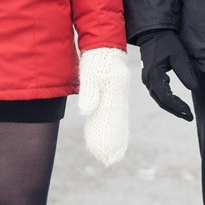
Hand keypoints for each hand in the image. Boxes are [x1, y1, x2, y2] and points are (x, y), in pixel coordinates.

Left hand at [78, 48, 129, 166]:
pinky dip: (106, 125)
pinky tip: (100, 134)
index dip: (115, 138)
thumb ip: (89, 92)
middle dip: (114, 143)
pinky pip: (110, 114)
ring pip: (114, 120)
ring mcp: (115, 96)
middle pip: (117, 124)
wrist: (102, 44)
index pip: (117, 121)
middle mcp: (118, 97)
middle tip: (108, 161)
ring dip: (111, 136)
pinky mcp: (109, 93)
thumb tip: (86, 112)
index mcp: (117, 93)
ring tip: (105, 153)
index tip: (112, 153)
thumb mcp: (92, 74)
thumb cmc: (97, 59)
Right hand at [137, 30, 197, 120]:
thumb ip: (185, 72)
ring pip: (159, 99)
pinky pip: (158, 93)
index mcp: (154, 74)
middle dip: (175, 110)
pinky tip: (177, 103)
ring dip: (171, 107)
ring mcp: (147, 79)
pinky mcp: (150, 78)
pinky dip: (167, 100)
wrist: (153, 33)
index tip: (189, 112)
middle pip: (161, 101)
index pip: (165, 97)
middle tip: (189, 117)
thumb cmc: (166, 43)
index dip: (177, 107)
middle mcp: (148, 80)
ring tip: (185, 113)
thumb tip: (193, 88)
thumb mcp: (179, 55)